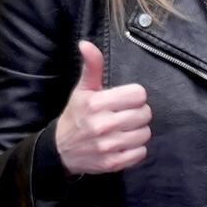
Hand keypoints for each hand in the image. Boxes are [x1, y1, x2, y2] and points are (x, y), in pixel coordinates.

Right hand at [53, 38, 154, 173]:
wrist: (60, 150)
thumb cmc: (75, 115)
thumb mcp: (82, 89)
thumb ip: (91, 66)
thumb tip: (86, 44)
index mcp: (96, 103)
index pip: (138, 95)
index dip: (134, 96)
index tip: (125, 100)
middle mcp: (102, 125)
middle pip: (145, 114)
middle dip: (138, 113)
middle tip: (126, 115)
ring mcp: (108, 146)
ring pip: (145, 133)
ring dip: (138, 131)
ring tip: (125, 129)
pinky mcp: (113, 163)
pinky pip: (141, 153)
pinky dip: (136, 149)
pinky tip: (123, 143)